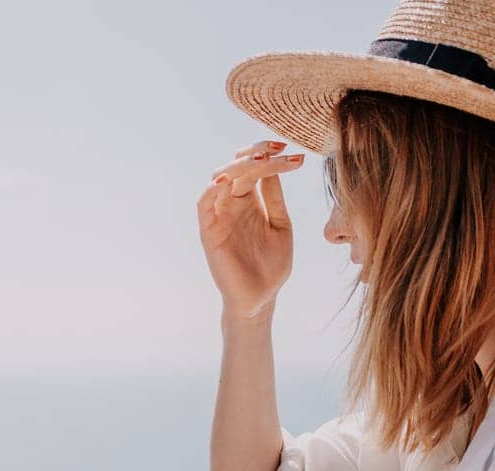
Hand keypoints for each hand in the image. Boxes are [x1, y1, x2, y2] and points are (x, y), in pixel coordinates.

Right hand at [198, 139, 304, 319]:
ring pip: (220, 179)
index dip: (268, 155)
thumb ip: (274, 198)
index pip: (255, 168)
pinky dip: (212, 190)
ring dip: (238, 166)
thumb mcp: (281, 225)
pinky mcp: (209, 231)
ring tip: (260, 161)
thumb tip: (276, 166)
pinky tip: (228, 181)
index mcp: (251, 201)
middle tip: (277, 149)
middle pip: (237, 167)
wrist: (261, 298)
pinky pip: (204, 204)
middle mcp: (233, 204)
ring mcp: (219, 216)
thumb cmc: (271, 265)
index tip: (290, 149)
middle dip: (256, 154)